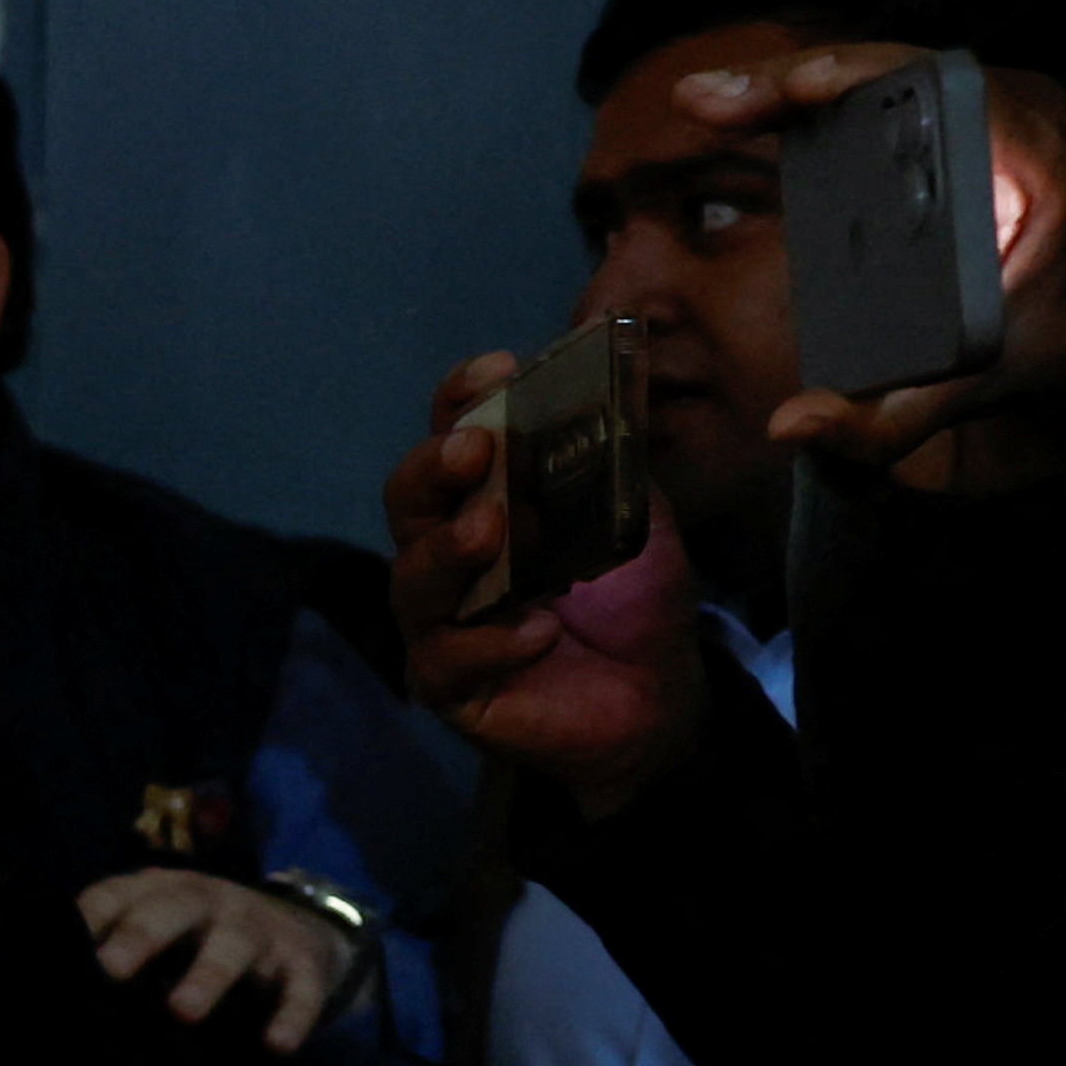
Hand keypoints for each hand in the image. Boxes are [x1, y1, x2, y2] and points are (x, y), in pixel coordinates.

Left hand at [77, 865, 362, 1054]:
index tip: (61, 950)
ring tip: (183, 1012)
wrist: (299, 927)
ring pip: (234, 945)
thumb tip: (55, 1000)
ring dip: (208, 976)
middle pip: (175, 908)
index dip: (90, 918)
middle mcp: (208, 902)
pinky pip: (299, 988)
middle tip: (110, 970)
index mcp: (161, 892)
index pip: (117, 895)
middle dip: (142, 936)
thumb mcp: (160, 932)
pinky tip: (276, 1045)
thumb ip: (115, 953)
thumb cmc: (199, 940)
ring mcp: (257, 929)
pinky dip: (291, 1015)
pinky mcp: (301, 963)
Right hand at [386, 357, 714, 813]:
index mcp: (484, 500)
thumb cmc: (633, 602)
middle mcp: (447, 553)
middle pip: (407, 501)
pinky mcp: (449, 687)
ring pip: (413, 581)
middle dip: (434, 470)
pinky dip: (491, 644)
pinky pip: (445, 662)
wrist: (659, 697)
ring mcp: (440, 622)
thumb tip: (619, 384)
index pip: (453, 436)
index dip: (460, 399)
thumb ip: (610, 464)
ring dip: (448, 551)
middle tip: (474, 451)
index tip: (495, 369)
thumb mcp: (631, 518)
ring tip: (491, 533)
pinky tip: (539, 632)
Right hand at [674, 43, 1065, 494]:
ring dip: (800, 80)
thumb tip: (789, 426)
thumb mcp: (955, 399)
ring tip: (711, 101)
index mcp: (1046, 175)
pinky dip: (819, 91)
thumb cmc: (1018, 362)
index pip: (959, 97)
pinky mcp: (963, 121)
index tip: (797, 90)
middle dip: (803, 78)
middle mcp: (1030, 128)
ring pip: (895, 71)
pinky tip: (751, 102)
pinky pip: (894, 87)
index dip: (871, 79)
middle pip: (910, 72)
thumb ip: (880, 427)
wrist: (1058, 342)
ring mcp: (996, 116)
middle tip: (709, 102)